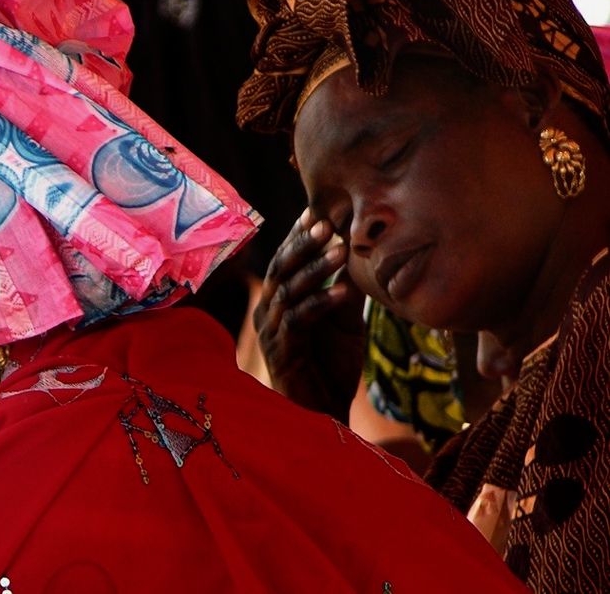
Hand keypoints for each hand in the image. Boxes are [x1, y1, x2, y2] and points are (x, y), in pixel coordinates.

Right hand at [255, 208, 365, 423]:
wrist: (323, 415)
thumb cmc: (331, 367)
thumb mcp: (345, 323)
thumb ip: (345, 291)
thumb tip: (359, 254)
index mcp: (278, 301)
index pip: (284, 260)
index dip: (298, 236)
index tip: (316, 211)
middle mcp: (267, 313)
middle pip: (280, 269)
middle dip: (303, 244)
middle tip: (326, 222)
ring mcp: (271, 333)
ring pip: (288, 291)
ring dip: (315, 269)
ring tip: (340, 250)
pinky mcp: (282, 353)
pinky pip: (299, 321)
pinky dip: (321, 303)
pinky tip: (342, 292)